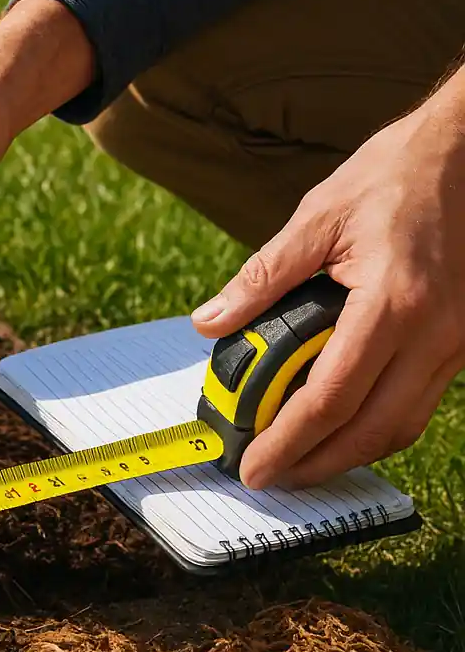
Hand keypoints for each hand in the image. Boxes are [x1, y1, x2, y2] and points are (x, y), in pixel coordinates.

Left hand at [191, 64, 464, 489]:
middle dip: (317, 464)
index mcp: (393, 303)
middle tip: (271, 477)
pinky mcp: (463, 339)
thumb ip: (262, 277)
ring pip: (403, 424)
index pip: (331, 397)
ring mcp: (458, 341)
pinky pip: (420, 401)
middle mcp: (436, 333)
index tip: (254, 466)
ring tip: (298, 460)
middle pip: (373, 429)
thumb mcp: (318, 217)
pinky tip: (341, 423)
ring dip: (349, 452)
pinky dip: (378, 423)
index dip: (288, 442)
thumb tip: (211, 322)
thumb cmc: (394, 175)